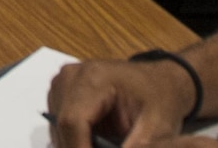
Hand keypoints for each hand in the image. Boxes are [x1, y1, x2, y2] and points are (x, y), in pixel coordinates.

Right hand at [46, 56, 196, 147]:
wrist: (159, 80)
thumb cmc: (160, 99)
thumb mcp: (157, 129)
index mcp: (94, 78)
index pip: (72, 121)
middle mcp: (71, 76)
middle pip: (61, 126)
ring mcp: (62, 83)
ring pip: (57, 128)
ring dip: (74, 145)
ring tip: (104, 146)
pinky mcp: (61, 91)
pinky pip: (58, 124)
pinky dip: (74, 140)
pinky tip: (94, 144)